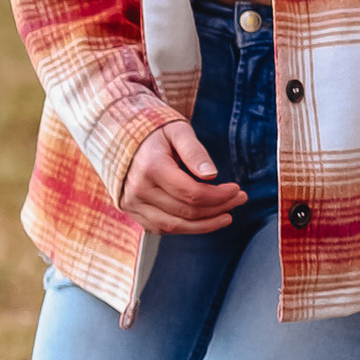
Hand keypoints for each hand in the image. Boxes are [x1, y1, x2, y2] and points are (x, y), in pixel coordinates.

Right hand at [118, 112, 246, 233]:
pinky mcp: (132, 212)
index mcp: (151, 168)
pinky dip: (186, 228)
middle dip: (218, 208)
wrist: (121, 136)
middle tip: (238, 199)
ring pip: (175, 226)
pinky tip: (203, 220)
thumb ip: (194, 151)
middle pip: (187, 211)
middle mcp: (139, 190)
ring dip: (206, 224)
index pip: (192, 193)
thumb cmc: (154, 131)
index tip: (236, 189)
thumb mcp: (177, 130)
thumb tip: (211, 174)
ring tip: (226, 215)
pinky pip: (162, 229)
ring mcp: (132, 204)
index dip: (219, 195)